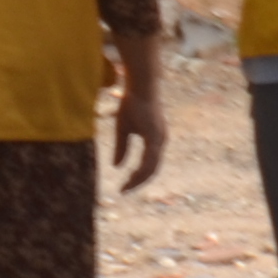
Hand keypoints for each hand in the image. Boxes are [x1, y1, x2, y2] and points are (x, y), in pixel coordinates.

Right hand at [111, 36, 170, 190]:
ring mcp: (160, 138)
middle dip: (138, 182)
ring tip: (126, 187)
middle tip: (124, 191)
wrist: (140, 86)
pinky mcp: (156, 135)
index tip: (124, 187)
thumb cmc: (132, 104)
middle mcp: (161, 141)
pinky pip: (150, 158)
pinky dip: (142, 169)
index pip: (149, 166)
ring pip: (152, 167)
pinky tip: (132, 176)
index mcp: (155, 140)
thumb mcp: (123, 129)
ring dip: (139, 179)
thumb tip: (116, 166)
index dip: (138, 177)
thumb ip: (122, 148)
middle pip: (152, 169)